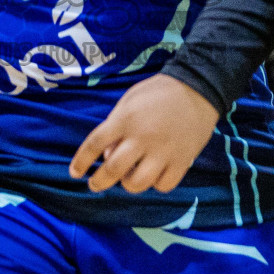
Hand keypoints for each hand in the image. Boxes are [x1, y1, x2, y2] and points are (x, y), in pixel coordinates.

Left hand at [70, 74, 218, 193]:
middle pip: (113, 169)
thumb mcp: (129, 101)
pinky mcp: (182, 160)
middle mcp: (142, 137)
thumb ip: (115, 125)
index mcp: (126, 119)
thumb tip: (106, 155)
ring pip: (137, 183)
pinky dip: (156, 183)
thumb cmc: (158, 93)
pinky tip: (155, 174)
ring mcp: (163, 151)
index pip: (95, 143)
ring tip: (129, 177)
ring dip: (128, 184)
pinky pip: (163, 185)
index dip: (81, 161)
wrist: (198, 89)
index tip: (75, 172)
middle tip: (95, 185)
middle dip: (99, 182)